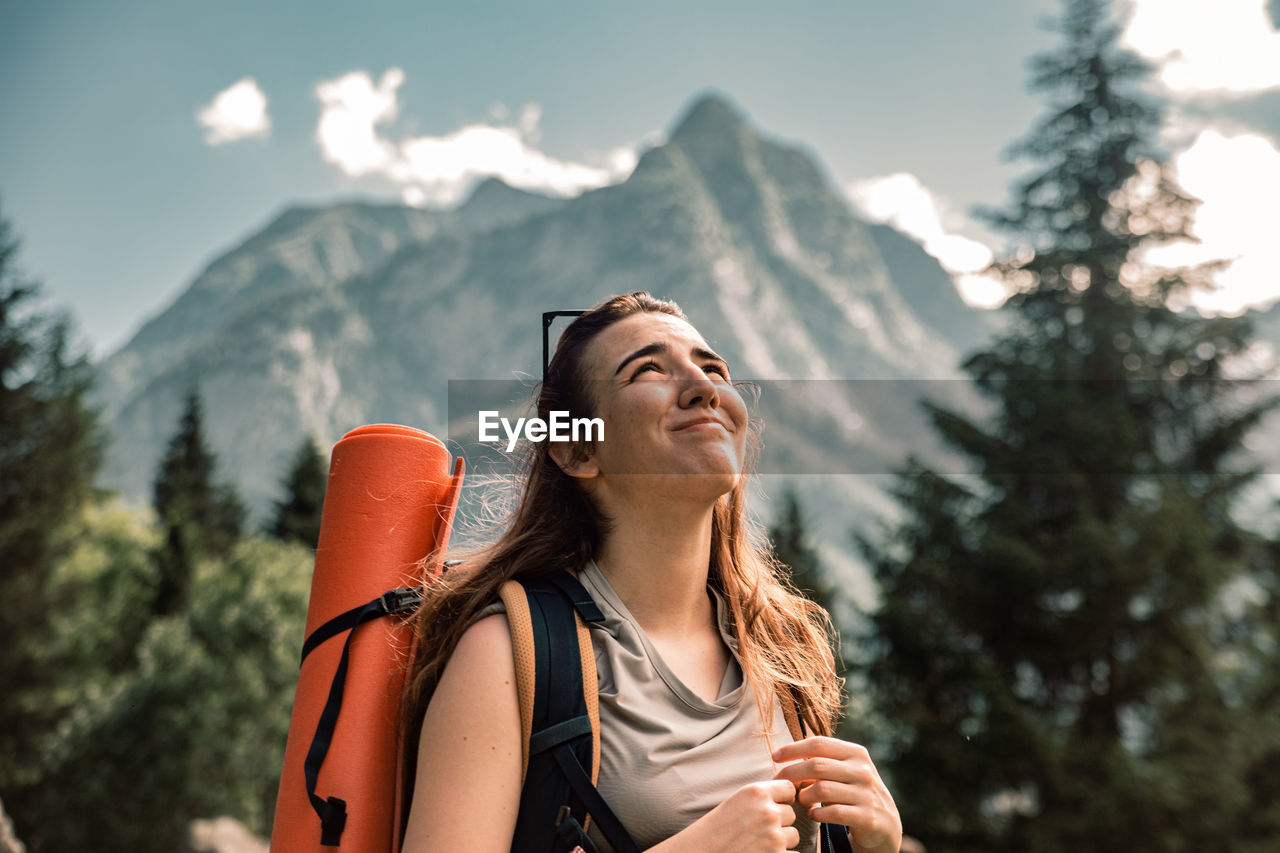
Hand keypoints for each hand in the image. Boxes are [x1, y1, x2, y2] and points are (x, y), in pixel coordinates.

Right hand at [652, 780, 799, 852]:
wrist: (701, 852)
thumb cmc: (716, 829)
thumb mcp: (738, 801)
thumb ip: (762, 796)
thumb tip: (790, 796)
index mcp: (757, 792)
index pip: (789, 788)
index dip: (783, 799)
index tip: (773, 806)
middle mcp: (768, 812)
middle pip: (791, 814)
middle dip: (779, 823)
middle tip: (757, 830)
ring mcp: (774, 837)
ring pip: (793, 835)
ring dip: (781, 841)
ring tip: (757, 843)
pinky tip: (762, 852)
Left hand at [772, 737, 901, 852]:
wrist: (885, 824)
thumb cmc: (855, 793)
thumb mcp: (846, 771)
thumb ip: (824, 760)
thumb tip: (787, 753)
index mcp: (856, 753)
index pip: (818, 744)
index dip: (793, 749)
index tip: (775, 757)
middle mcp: (863, 771)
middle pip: (816, 766)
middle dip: (791, 774)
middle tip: (779, 784)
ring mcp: (866, 794)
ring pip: (822, 789)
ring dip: (804, 796)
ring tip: (800, 800)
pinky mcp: (867, 817)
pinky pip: (833, 812)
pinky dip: (817, 814)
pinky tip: (814, 815)